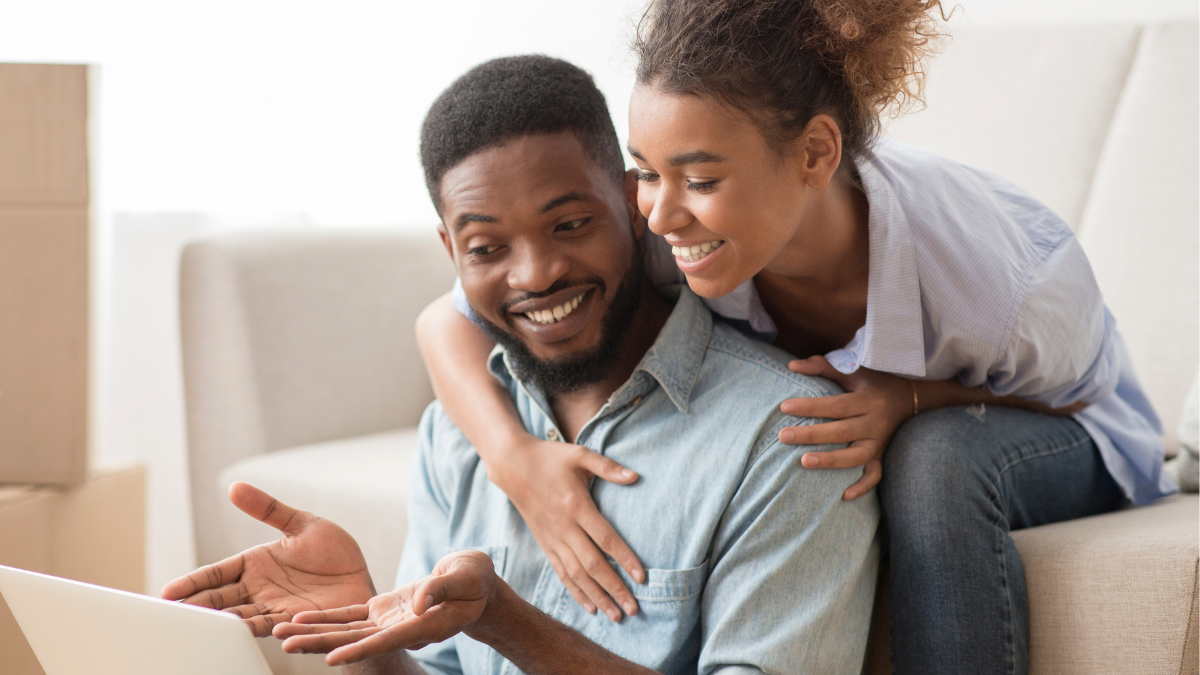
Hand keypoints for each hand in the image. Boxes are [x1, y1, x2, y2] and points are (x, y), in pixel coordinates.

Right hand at [161, 482, 374, 635]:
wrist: (362, 577)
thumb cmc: (333, 552)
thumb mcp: (302, 524)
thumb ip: (269, 509)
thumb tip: (234, 486)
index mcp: (255, 563)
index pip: (216, 573)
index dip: (193, 582)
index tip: (166, 592)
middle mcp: (260, 588)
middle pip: (220, 600)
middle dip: (196, 607)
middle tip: (170, 615)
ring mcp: (276, 607)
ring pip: (240, 617)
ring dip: (222, 621)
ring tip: (200, 625)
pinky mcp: (297, 620)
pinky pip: (274, 626)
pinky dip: (260, 628)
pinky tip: (242, 630)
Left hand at [274, 550, 500, 665]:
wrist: (472, 582)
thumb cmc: (474, 579)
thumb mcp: (464, 577)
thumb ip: (441, 589)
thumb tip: (419, 602)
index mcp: (423, 627)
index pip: (386, 641)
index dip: (359, 650)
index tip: (333, 659)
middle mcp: (400, 630)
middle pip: (354, 641)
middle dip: (319, 644)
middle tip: (285, 645)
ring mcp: (389, 622)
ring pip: (345, 630)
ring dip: (313, 633)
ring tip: (280, 633)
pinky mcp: (383, 610)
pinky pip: (350, 616)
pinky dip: (326, 617)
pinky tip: (301, 618)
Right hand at [487, 436, 643, 621]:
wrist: (512, 465)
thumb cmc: (551, 458)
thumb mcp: (580, 455)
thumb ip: (608, 467)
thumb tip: (636, 477)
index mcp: (577, 506)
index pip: (605, 539)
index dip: (624, 559)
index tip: (642, 578)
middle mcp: (564, 527)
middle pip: (592, 564)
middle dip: (614, 589)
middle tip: (634, 609)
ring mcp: (552, 538)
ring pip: (576, 574)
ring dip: (597, 597)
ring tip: (616, 616)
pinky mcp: (545, 544)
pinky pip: (561, 572)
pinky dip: (575, 592)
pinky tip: (590, 607)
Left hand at [780, 356, 913, 500]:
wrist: (910, 399)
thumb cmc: (873, 383)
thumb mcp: (854, 370)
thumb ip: (823, 367)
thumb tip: (792, 365)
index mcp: (867, 400)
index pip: (836, 405)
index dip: (811, 407)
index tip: (784, 407)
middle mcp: (874, 423)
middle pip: (842, 432)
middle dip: (812, 435)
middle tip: (783, 436)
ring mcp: (879, 442)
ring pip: (857, 457)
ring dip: (831, 461)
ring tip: (803, 462)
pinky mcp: (882, 456)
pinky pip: (876, 475)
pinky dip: (863, 487)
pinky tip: (843, 495)